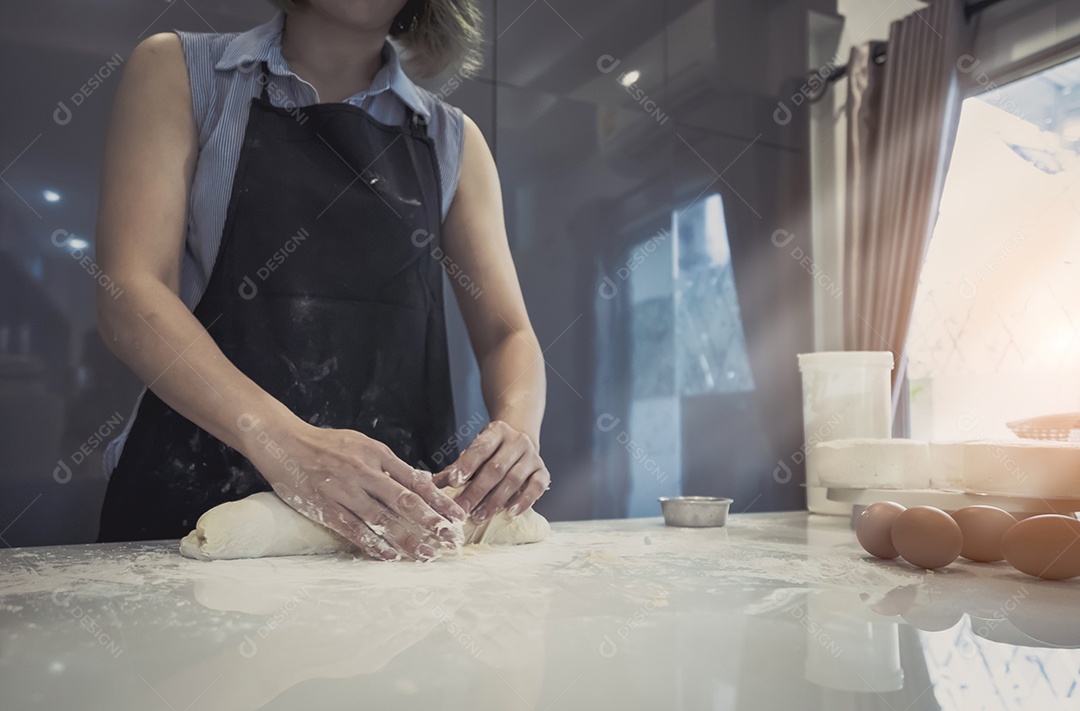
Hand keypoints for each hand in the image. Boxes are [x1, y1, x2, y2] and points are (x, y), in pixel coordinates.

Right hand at [244, 420, 465, 560]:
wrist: (283, 441)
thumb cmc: (326, 444)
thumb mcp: (362, 444)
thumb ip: (389, 464)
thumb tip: (420, 482)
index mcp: (377, 454)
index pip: (415, 480)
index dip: (438, 500)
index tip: (457, 516)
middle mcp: (364, 471)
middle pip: (405, 501)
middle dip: (432, 522)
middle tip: (452, 540)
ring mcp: (343, 490)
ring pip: (382, 519)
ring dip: (407, 539)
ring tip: (427, 555)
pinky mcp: (324, 506)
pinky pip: (352, 529)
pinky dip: (372, 544)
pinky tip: (389, 556)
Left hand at [432, 420, 549, 521]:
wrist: (521, 439)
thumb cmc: (493, 450)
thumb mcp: (475, 451)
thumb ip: (458, 467)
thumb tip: (434, 484)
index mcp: (497, 431)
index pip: (480, 448)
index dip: (467, 465)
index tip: (453, 482)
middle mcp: (517, 441)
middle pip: (496, 468)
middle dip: (477, 491)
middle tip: (462, 509)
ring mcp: (532, 456)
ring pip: (514, 479)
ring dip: (496, 501)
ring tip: (480, 516)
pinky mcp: (543, 471)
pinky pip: (537, 487)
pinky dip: (525, 501)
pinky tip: (511, 513)